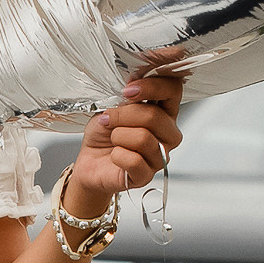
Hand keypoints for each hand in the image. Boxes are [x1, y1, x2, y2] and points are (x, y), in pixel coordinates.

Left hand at [67, 65, 183, 210]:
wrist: (90, 161)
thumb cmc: (103, 134)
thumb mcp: (111, 106)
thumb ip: (126, 98)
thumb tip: (132, 90)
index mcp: (164, 112)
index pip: (173, 90)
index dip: (152, 87)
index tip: (128, 90)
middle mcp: (168, 134)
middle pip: (154, 117)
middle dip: (123, 115)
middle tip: (108, 118)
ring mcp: (160, 156)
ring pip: (143, 138)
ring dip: (118, 135)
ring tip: (112, 139)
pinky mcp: (147, 176)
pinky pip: (134, 161)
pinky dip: (117, 156)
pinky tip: (114, 156)